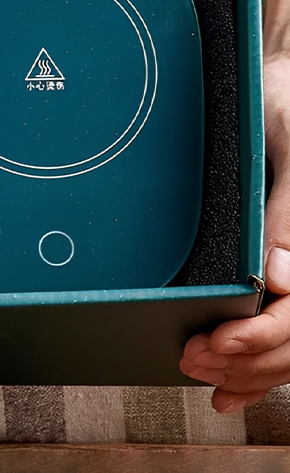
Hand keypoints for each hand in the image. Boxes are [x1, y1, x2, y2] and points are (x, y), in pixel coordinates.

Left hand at [180, 52, 289, 411]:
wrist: (276, 86)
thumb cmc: (282, 104)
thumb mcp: (288, 146)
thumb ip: (288, 210)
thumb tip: (282, 276)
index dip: (263, 338)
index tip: (218, 340)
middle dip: (245, 359)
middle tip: (192, 359)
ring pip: (289, 346)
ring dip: (247, 369)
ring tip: (202, 374)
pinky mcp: (286, 270)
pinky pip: (280, 330)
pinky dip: (257, 367)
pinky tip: (232, 386)